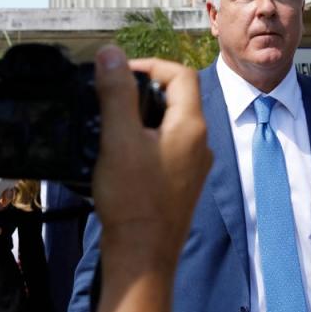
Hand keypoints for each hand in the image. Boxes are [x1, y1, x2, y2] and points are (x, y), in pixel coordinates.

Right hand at [91, 46, 211, 265]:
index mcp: (191, 126)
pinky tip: (121, 152)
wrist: (142, 257)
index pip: (180, 74)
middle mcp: (199, 143)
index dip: (150, 65)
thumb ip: (116, 93)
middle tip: (111, 93)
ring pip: (172, 124)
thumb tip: (111, 54)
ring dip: (144, 115)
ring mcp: (193, 166)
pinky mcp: (182, 184)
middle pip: (178, 98)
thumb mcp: (118, 138)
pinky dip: (146, 139)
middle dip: (144, 89)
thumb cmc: (133, 201)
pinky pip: (168, 147)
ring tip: (112, 121)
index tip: (119, 71)